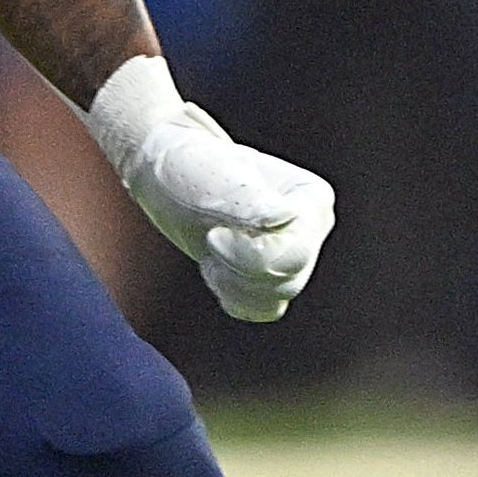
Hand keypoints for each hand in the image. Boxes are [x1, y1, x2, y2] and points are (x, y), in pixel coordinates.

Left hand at [83, 55, 334, 321]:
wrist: (166, 175)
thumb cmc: (191, 167)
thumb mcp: (214, 177)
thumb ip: (250, 201)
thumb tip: (286, 215)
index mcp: (311, 198)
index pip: (296, 252)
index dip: (249, 253)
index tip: (214, 232)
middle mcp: (310, 229)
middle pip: (288, 280)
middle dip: (238, 266)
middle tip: (210, 238)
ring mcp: (293, 256)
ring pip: (276, 299)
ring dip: (233, 281)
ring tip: (212, 247)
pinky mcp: (270, 278)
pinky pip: (261, 310)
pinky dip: (232, 295)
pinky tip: (214, 267)